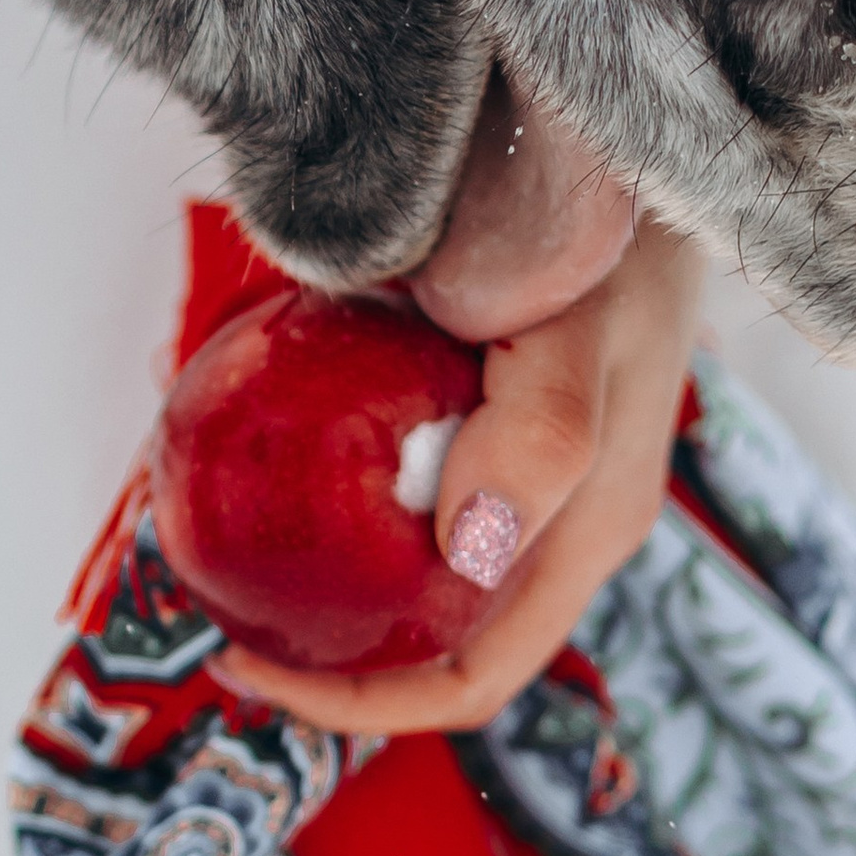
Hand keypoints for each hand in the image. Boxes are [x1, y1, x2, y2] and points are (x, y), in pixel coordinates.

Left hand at [215, 210, 705, 734]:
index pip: (470, 678)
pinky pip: (413, 497)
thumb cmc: (618, 233)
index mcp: (585, 534)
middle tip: (216, 616)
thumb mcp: (581, 327)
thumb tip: (465, 552)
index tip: (247, 663)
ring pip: (420, 576)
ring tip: (234, 555)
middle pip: (436, 645)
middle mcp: (561, 525)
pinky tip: (280, 464)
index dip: (358, 702)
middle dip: (328, 655)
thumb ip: (538, 438)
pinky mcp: (499, 426)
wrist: (639, 153)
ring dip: (334, 587)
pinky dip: (345, 505)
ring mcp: (534, 480)